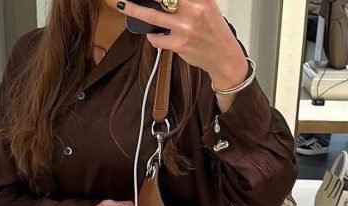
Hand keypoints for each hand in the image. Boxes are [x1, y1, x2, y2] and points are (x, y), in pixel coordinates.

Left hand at [117, 0, 248, 90]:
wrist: (224, 57)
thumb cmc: (214, 31)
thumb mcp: (208, 6)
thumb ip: (190, 0)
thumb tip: (166, 0)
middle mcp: (195, 10)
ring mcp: (185, 28)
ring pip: (152, 16)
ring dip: (134, 10)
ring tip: (123, 5)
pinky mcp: (179, 44)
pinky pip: (157, 38)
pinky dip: (153, 37)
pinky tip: (155, 36)